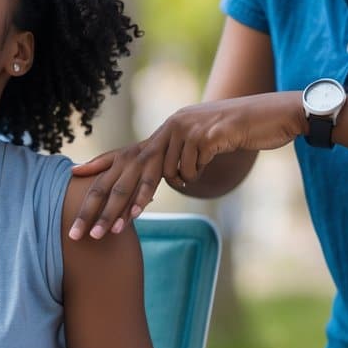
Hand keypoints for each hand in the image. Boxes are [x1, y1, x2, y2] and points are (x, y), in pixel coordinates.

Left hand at [69, 92, 304, 239]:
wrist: (275, 114)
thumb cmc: (240, 135)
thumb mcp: (204, 148)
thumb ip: (182, 161)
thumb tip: (171, 179)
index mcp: (165, 133)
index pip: (125, 153)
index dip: (98, 167)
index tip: (72, 179)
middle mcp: (169, 128)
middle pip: (127, 171)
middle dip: (105, 206)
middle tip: (88, 233)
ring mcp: (185, 129)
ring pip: (155, 173)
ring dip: (144, 198)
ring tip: (125, 223)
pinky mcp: (205, 133)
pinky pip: (188, 167)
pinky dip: (192, 173)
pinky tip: (204, 162)